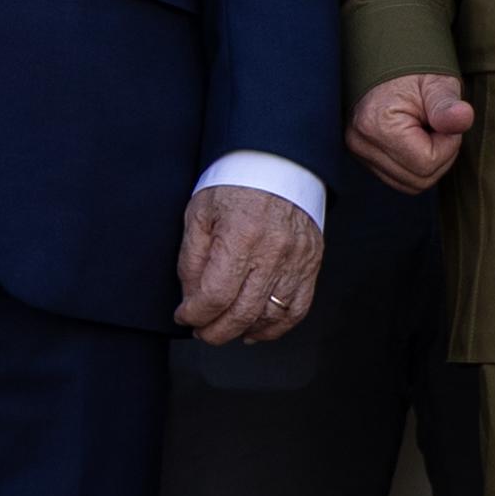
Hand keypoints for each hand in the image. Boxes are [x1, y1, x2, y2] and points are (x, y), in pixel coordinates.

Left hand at [177, 185, 324, 344]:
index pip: (215, 294)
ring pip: (270, 316)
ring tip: (224, 329)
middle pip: (242, 312)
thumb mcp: (199, 213)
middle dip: (215, 331)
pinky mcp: (310, 264)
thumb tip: (190, 298)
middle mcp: (273, 251)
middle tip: (200, 330)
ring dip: (242, 331)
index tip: (184, 316)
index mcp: (240, 235)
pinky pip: (297, 310)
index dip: (195, 314)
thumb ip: (192, 258)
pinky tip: (255, 329)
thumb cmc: (235, 185)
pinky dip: (275, 328)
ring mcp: (296, 260)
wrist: (276, 164)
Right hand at [348, 72, 474, 192]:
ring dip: (427, 162)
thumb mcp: (438, 82)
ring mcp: (357, 150)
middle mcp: (360, 142)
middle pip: (418, 180)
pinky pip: (399, 178)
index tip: (443, 120)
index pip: (426, 164)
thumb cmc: (415, 70)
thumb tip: (463, 117)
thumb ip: (449, 105)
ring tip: (425, 130)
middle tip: (437, 125)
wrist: (387, 58)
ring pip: (409, 184)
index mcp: (377, 124)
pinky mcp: (362, 155)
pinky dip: (414, 165)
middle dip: (439, 156)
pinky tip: (415, 139)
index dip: (447, 145)